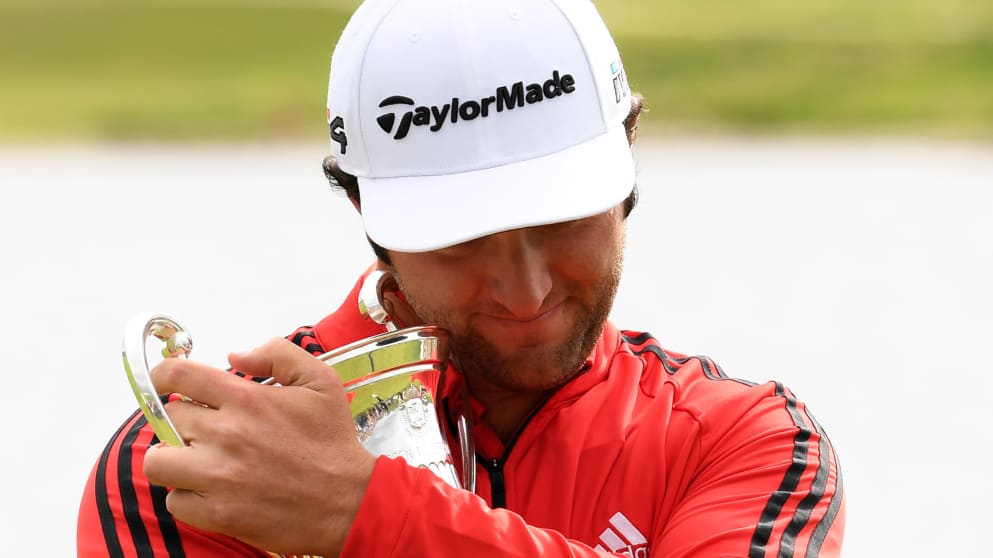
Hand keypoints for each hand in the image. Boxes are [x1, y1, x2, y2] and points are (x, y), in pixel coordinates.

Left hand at [143, 338, 375, 555]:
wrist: (348, 501)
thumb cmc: (333, 443)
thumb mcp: (321, 381)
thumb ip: (279, 354)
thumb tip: (236, 355)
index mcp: (247, 399)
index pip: (178, 376)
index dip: (163, 376)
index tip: (166, 383)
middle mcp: (226, 434)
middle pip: (167, 418)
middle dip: (182, 420)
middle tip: (205, 429)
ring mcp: (218, 476)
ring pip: (158, 461)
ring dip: (174, 458)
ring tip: (198, 460)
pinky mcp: (217, 513)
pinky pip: (175, 500)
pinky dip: (188, 496)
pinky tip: (212, 490)